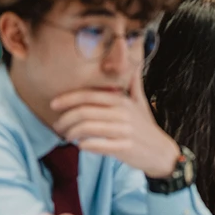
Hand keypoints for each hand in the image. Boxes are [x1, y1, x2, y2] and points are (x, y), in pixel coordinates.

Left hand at [51, 70, 179, 177]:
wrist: (161, 152)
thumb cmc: (146, 127)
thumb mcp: (141, 103)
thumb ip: (133, 83)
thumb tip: (135, 62)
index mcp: (123, 101)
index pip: (90, 95)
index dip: (68, 98)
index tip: (53, 104)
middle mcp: (123, 114)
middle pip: (84, 112)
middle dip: (65, 119)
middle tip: (58, 125)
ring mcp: (123, 131)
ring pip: (87, 129)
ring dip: (72, 133)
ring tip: (67, 136)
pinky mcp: (124, 148)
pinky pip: (97, 145)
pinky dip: (85, 145)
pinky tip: (81, 146)